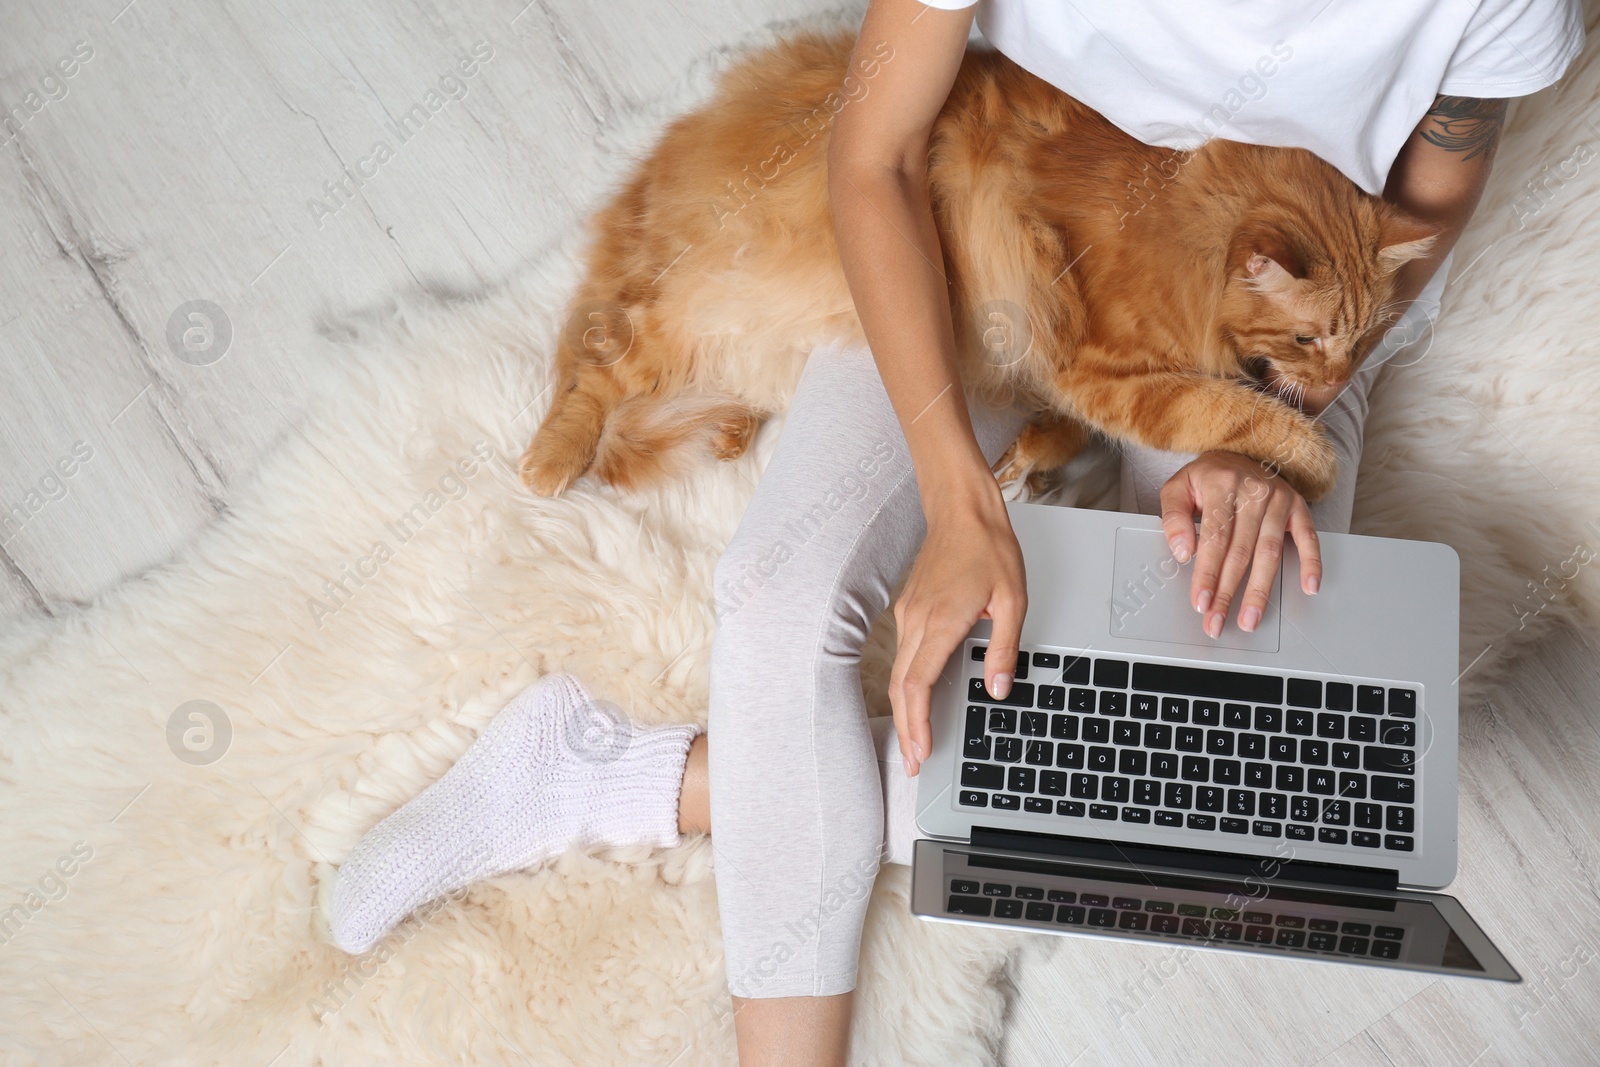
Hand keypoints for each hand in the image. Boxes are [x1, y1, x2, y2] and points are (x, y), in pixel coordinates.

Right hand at [890, 488, 1024, 776]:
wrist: (962, 509)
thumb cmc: (988, 547)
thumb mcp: (1013, 599)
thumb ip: (1005, 647)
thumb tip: (998, 686)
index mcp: (942, 621)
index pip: (918, 683)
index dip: (917, 722)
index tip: (921, 748)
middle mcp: (917, 620)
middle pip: (901, 686)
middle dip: (905, 728)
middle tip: (912, 761)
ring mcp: (909, 613)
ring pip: (898, 672)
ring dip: (904, 708)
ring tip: (914, 737)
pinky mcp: (909, 607)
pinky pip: (903, 653)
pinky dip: (906, 683)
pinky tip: (916, 696)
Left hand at [1159, 452, 1320, 638]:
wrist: (1238, 453)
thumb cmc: (1207, 477)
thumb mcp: (1178, 487)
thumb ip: (1173, 518)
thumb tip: (1182, 551)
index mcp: (1222, 485)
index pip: (1214, 538)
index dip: (1207, 573)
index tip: (1201, 601)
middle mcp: (1254, 492)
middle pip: (1240, 551)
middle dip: (1228, 591)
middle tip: (1217, 620)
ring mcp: (1279, 500)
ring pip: (1269, 553)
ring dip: (1260, 590)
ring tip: (1250, 618)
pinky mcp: (1298, 507)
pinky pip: (1308, 538)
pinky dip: (1312, 563)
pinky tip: (1308, 587)